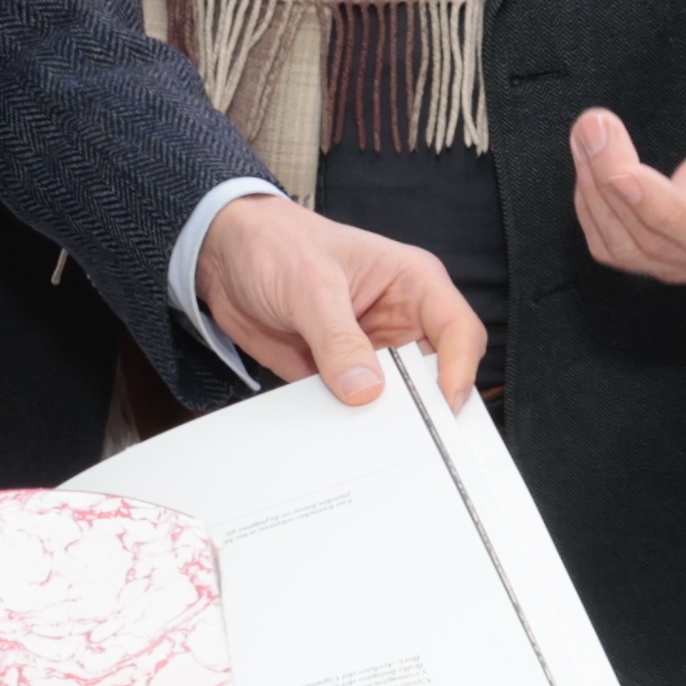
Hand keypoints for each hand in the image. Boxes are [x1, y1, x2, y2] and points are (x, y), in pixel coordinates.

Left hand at [196, 196, 483, 412]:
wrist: (225, 254)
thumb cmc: (277, 244)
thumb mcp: (310, 285)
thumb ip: (337, 338)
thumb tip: (365, 388)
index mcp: (413, 284)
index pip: (459, 331)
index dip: (459, 370)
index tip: (442, 405)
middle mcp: (401, 320)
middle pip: (436, 375)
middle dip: (427, 406)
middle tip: (410, 434)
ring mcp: (372, 352)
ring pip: (399, 400)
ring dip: (386, 422)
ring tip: (372, 441)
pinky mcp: (340, 375)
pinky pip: (355, 411)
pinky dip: (349, 427)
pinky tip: (337, 437)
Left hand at [571, 72, 685, 285]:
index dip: (662, 211)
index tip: (622, 173)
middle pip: (657, 240)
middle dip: (613, 181)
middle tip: (592, 124)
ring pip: (626, 247)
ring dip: (595, 190)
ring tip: (588, 131)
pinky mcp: (665, 250)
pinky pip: (615, 245)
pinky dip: (591, 205)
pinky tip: (590, 159)